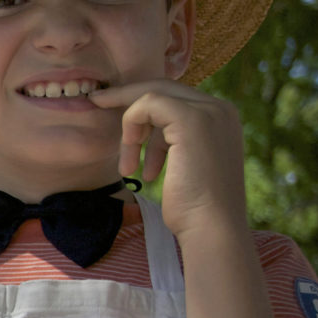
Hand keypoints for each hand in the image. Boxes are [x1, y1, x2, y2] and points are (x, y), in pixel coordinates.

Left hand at [91, 79, 247, 237]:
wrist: (211, 228)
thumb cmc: (194, 209)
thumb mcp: (185, 167)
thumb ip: (175, 144)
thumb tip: (150, 137)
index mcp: (221, 119)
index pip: (176, 98)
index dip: (142, 105)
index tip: (111, 110)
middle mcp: (220, 109)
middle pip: (164, 88)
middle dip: (127, 97)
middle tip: (96, 102)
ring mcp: (208, 112)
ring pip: (152, 97)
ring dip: (131, 132)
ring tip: (128, 168)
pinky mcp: (191, 120)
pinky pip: (147, 104)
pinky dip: (131, 127)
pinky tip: (133, 165)